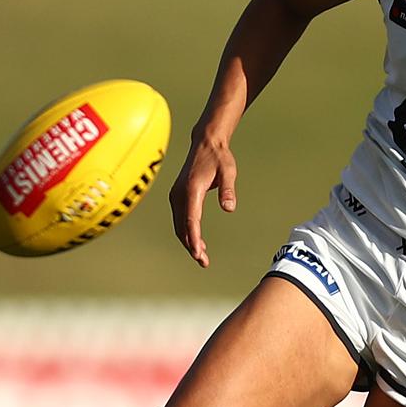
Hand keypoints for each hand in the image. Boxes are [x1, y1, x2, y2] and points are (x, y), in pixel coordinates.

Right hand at [167, 136, 238, 266]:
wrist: (205, 144)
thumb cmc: (219, 158)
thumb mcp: (228, 171)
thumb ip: (228, 189)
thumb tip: (229, 208)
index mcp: (191, 190)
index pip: (191, 220)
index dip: (194, 238)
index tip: (199, 253)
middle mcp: (179, 194)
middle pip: (182, 227)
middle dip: (192, 246)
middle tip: (204, 262)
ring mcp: (176, 196)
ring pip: (179, 225)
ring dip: (189, 241)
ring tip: (203, 257)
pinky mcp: (177, 196)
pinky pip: (180, 219)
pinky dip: (187, 232)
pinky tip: (198, 242)